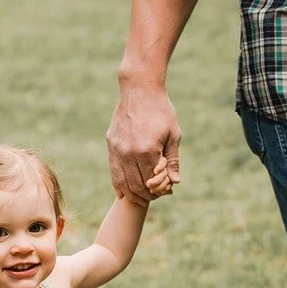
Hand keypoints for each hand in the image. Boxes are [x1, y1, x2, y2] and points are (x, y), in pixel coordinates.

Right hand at [105, 83, 181, 205]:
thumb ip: (172, 160)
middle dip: (146, 196)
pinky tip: (124, 191)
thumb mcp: (173, 135)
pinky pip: (113, 171)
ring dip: (131, 194)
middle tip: (153, 196)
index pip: (152, 182)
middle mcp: (129, 153)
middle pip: (136, 186)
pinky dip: (119, 184)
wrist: (139, 90)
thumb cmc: (161, 111)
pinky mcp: (111, 145)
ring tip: (140, 197)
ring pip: (122, 183)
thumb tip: (175, 182)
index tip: (165, 192)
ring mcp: (117, 150)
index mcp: (148, 151)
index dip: (159, 191)